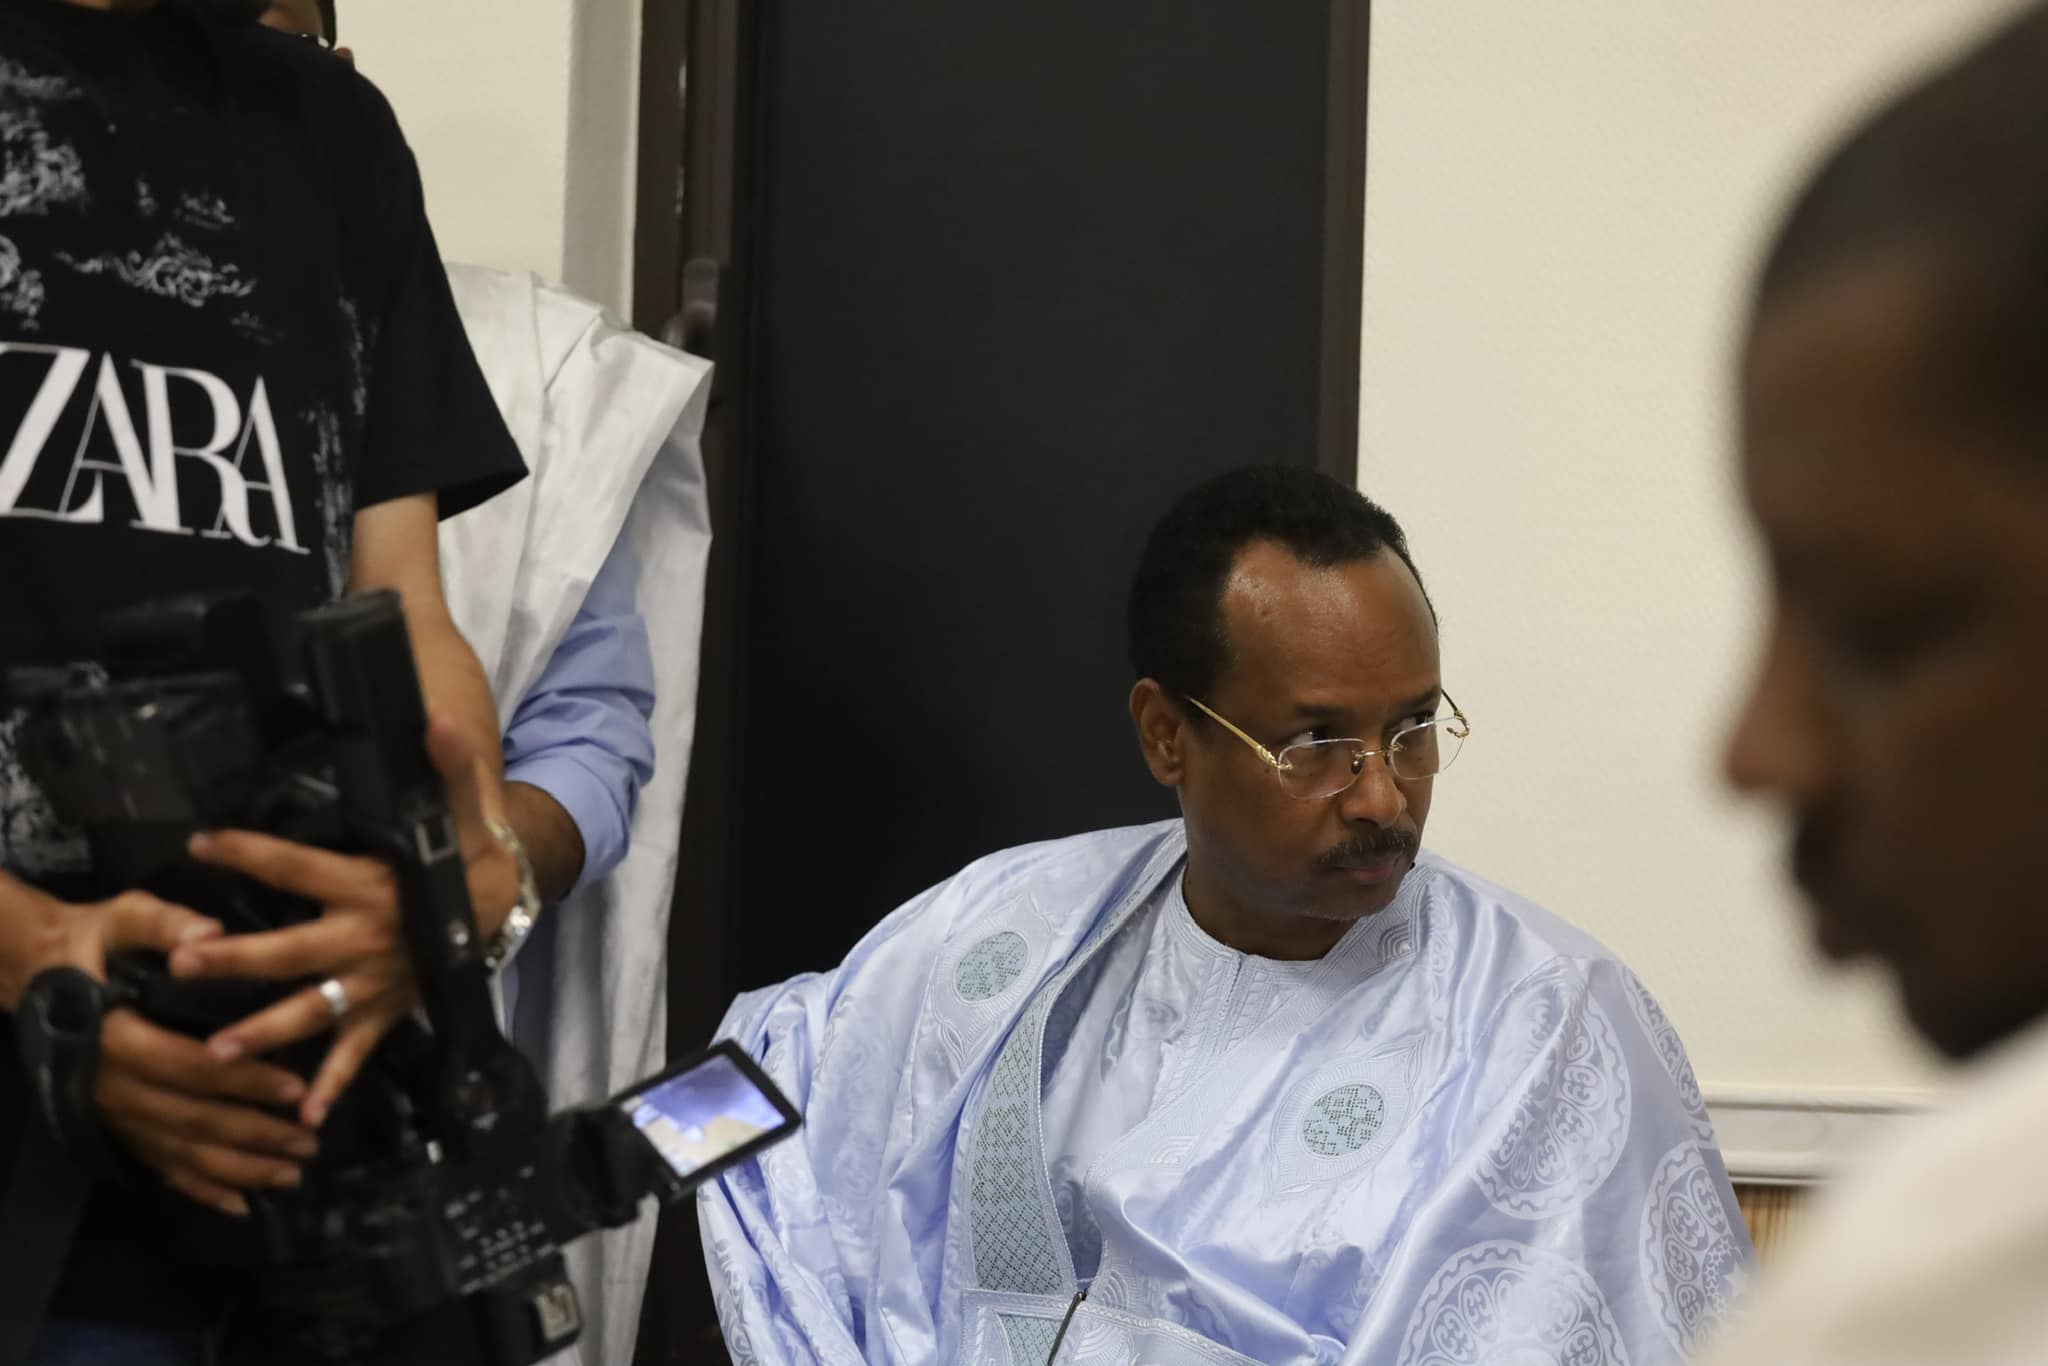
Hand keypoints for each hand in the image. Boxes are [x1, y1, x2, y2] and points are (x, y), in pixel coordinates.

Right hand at [4, 882, 313, 1217]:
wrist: (30, 969)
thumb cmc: (88, 941)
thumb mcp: (122, 916)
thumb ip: (165, 924)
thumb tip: (210, 932)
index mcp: (118, 1038)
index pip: (189, 1067)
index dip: (243, 1081)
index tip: (296, 1089)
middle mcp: (113, 1085)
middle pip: (191, 1120)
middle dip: (254, 1136)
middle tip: (309, 1144)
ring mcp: (112, 1110)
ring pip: (179, 1151)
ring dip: (237, 1169)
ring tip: (291, 1175)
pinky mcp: (114, 1121)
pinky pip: (157, 1163)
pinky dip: (198, 1188)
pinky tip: (239, 1206)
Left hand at [169, 717, 519, 1129]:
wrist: (508, 907)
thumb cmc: (469, 856)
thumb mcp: (463, 807)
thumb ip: (447, 761)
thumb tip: (433, 719)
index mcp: (370, 887)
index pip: (298, 865)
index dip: (248, 852)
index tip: (199, 844)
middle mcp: (365, 940)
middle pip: (290, 951)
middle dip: (236, 960)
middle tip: (184, 964)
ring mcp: (374, 984)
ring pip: (311, 1011)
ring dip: (265, 1032)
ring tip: (216, 1051)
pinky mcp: (386, 1012)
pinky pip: (357, 1053)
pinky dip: (333, 1085)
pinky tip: (303, 1116)